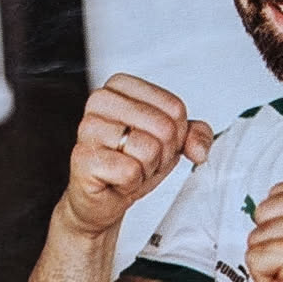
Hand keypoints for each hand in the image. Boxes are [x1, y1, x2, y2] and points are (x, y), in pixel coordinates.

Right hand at [61, 73, 212, 237]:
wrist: (102, 195)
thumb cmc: (130, 161)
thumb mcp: (170, 142)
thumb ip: (194, 135)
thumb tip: (199, 148)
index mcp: (121, 86)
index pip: (175, 108)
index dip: (175, 135)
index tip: (154, 141)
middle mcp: (101, 100)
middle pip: (164, 128)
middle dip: (162, 154)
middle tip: (141, 159)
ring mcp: (89, 128)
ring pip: (148, 149)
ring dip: (146, 169)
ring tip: (128, 168)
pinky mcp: (83, 157)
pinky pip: (130, 171)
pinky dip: (131, 182)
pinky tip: (117, 179)